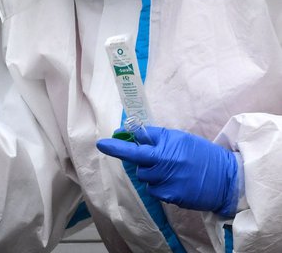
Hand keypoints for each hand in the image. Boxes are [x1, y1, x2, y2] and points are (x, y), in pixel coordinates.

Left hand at [96, 126, 238, 216]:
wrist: (227, 178)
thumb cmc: (201, 155)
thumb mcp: (180, 139)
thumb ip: (156, 137)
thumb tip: (131, 133)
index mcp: (168, 146)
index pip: (137, 144)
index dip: (117, 145)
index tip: (102, 143)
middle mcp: (165, 162)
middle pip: (136, 161)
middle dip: (134, 157)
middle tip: (143, 155)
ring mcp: (168, 180)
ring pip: (144, 177)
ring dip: (151, 173)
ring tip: (170, 170)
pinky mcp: (171, 196)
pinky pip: (154, 190)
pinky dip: (159, 186)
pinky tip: (174, 182)